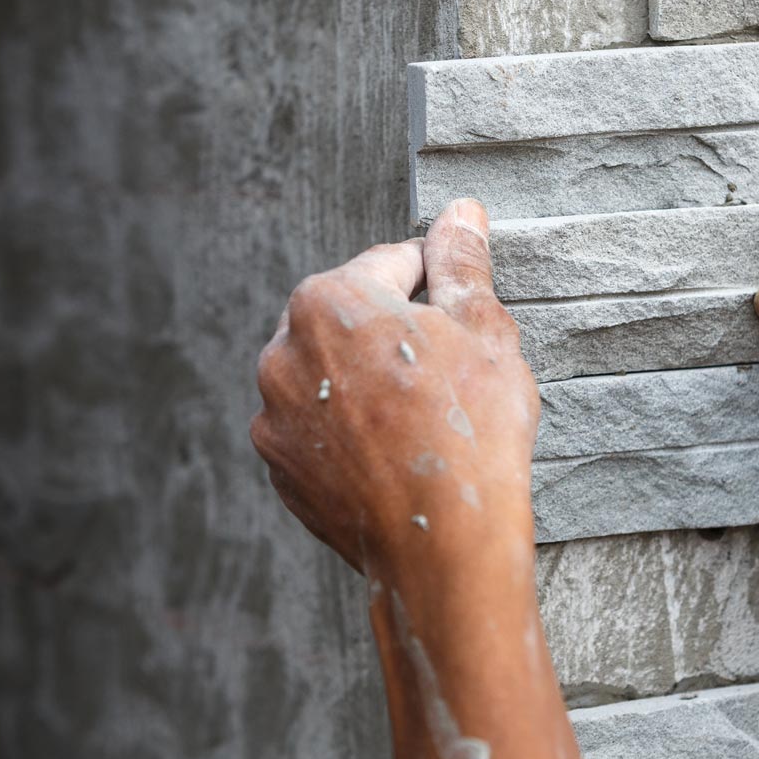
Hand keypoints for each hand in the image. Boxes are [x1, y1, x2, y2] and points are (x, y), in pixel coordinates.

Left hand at [251, 199, 538, 574]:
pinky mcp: (280, 469)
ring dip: (368, 384)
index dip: (438, 288)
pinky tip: (395, 456)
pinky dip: (350, 434)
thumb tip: (461, 213)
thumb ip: (462, 263)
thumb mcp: (484, 329)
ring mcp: (274, 416)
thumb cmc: (471, 431)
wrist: (444, 546)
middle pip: (350, 319)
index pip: (391, 264)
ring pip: (330, 376)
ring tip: (422, 421)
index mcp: (329, 299)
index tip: (464, 318)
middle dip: (395, 335)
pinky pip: (318, 431)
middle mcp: (282, 351)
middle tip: (449, 376)